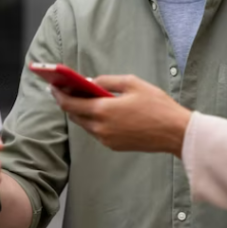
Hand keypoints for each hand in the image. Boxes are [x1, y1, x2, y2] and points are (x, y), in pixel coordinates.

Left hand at [52, 75, 192, 155]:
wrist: (174, 132)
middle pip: (75, 115)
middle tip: (66, 89)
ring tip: (81, 98)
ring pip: (85, 124)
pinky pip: (97, 132)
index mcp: (103, 111)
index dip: (58, 94)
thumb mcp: (132, 83)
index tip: (52, 86)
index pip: (70, 104)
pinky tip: (99, 110)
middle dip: (68, 102)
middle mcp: (101, 128)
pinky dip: (93, 120)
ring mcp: (107, 139)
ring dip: (81, 112)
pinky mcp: (114, 146)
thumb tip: (90, 82)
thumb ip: (107, 81)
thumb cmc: (156, 104)